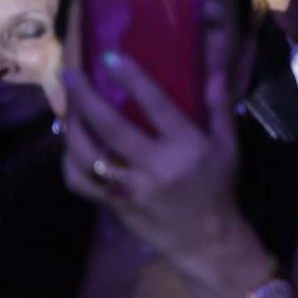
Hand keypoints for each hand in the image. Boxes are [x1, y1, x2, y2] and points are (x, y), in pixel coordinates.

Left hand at [61, 55, 269, 297]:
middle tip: (69, 74)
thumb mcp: (230, 146)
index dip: (132, 80)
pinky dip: (69, 161)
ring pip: (88, 156)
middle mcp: (155, 166)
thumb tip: (215, 72)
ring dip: (72, 128)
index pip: (157, 106)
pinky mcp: (115, 205)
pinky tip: (69, 144)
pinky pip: (81, 182)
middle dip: (85, 98)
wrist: (206, 240)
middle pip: (111, 128)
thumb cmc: (219, 188)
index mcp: (187, 147)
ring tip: (67, 106)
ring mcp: (130, 189)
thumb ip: (220, 108)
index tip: (110, 57)